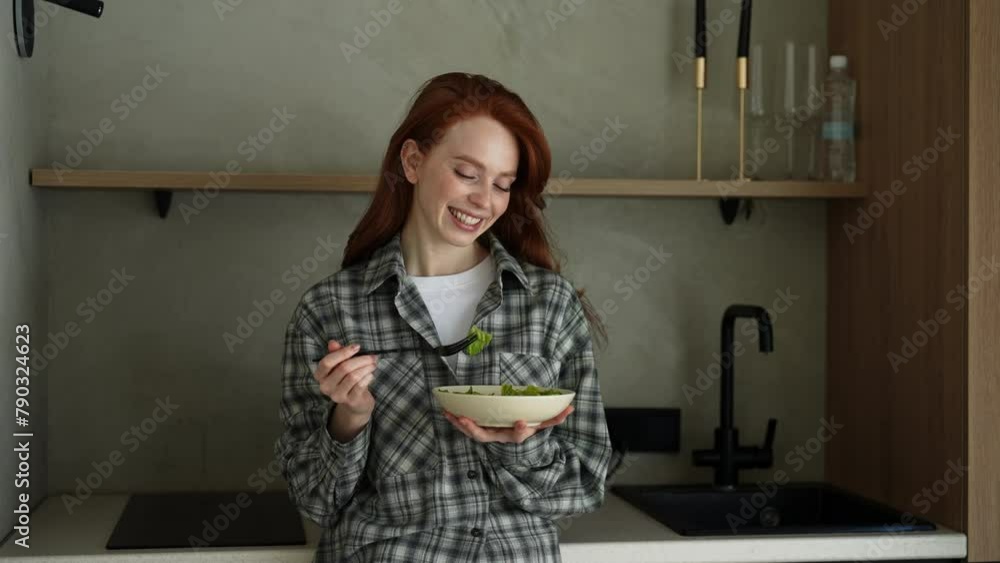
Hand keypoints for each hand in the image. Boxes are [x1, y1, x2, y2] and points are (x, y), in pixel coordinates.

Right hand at [314, 339, 376, 418]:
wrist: (356, 400)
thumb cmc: (347, 378)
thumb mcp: (342, 364)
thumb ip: (337, 353)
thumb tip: (332, 342)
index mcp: (320, 375)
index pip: (327, 362)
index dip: (343, 353)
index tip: (357, 346)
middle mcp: (325, 386)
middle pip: (343, 368)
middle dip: (361, 359)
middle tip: (372, 357)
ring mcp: (336, 396)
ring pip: (353, 376)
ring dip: (366, 368)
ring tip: (373, 365)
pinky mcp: (349, 401)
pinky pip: (360, 386)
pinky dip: (368, 377)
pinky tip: (371, 375)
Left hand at [443, 406, 573, 443]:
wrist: (517, 438)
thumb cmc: (528, 428)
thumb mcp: (542, 424)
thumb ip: (555, 418)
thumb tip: (571, 407)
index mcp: (515, 435)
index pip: (517, 435)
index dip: (520, 430)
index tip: (521, 422)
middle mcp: (500, 437)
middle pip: (486, 436)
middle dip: (474, 429)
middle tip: (466, 421)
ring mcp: (489, 434)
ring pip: (472, 432)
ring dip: (460, 424)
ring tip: (450, 414)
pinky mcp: (480, 430)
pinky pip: (467, 427)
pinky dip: (456, 420)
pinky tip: (446, 411)